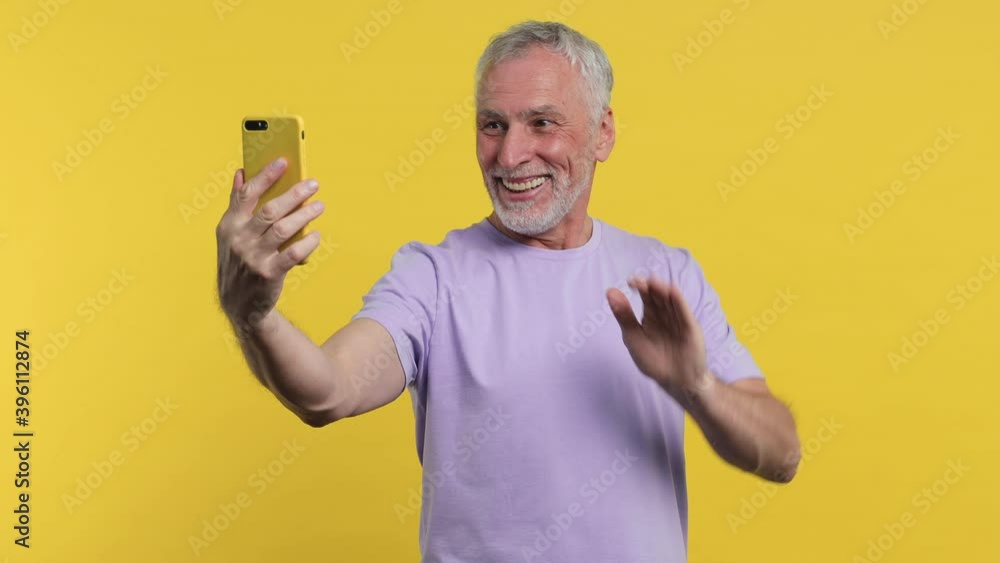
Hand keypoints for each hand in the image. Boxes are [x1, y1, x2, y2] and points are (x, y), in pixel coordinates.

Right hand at [215, 157, 324, 329]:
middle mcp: (239, 240)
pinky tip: (316, 235)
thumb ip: (236, 204)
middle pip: (269, 210)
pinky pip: (293, 254)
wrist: (239, 304)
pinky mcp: (269, 273)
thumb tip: (241, 172)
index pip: (246, 194)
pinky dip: (307, 243)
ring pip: (283, 229)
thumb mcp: (230, 234)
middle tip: (312, 185)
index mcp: (229, 225)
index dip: (265, 176)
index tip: (283, 161)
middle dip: (293, 194)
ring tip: (319, 206)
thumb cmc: (239, 261)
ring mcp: (253, 257)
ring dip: (304, 215)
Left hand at [606, 275, 709, 397]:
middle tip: (638, 281)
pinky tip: (670, 291)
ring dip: (662, 289)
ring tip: (652, 282)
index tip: (630, 282)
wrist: (675, 381)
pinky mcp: (690, 327)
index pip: (646, 295)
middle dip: (649, 286)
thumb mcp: (633, 337)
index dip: (640, 286)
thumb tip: (610, 291)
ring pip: (671, 300)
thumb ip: (623, 315)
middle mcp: (666, 313)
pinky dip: (678, 300)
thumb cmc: (653, 360)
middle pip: (658, 295)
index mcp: (651, 315)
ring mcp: (678, 319)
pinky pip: (684, 311)